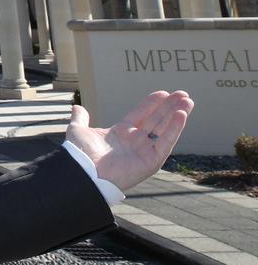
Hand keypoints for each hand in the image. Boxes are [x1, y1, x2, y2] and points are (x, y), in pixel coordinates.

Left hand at [66, 90, 192, 190]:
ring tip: (188, 101)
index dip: (151, 103)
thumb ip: (80, 118)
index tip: (163, 93)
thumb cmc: (80, 154)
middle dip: (170, 107)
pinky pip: (166, 143)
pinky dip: (174, 129)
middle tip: (184, 95)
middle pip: (156, 120)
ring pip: (164, 130)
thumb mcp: (78, 130)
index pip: (140, 114)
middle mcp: (135, 142)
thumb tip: (77, 107)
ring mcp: (144, 151)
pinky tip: (181, 116)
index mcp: (121, 133)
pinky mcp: (151, 161)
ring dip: (177, 115)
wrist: (84, 172)